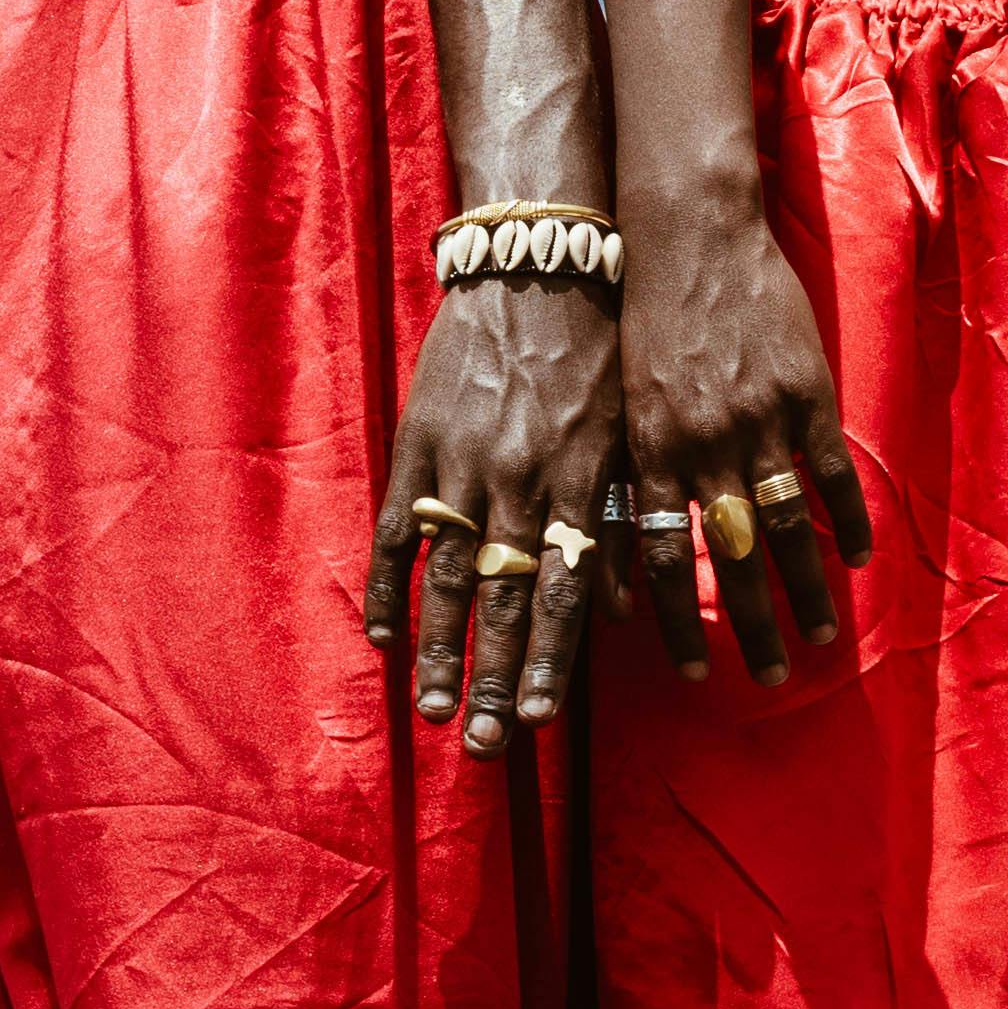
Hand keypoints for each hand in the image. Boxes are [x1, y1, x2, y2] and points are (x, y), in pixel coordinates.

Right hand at [364, 277, 626, 759]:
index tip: (536, 721)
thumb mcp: (624, 433)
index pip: (561, 595)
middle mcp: (520, 484)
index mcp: (578, 484)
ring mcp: (464, 464)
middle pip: (501, 601)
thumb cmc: (597, 350)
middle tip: (482, 744)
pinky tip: (382, 635)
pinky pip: (399, 525)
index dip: (545, 662)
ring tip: (430, 708)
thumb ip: (616, 521)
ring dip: (438, 650)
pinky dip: (389, 583)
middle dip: (490, 679)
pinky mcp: (420, 440)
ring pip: (447, 576)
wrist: (539, 264)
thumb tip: (616, 608)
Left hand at [617, 193, 872, 694]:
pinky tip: (858, 561)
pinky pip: (833, 472)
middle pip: (736, 558)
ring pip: (790, 525)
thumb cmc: (641, 316)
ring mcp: (762, 419)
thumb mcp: (619, 400)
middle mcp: (707, 445)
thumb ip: (628, 475)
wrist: (689, 233)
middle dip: (754, 626)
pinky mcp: (807, 392)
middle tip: (772, 679)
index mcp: (652, 450)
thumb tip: (621, 550)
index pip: (666, 560)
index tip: (699, 675)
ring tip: (820, 637)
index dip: (681, 623)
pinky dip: (849, 521)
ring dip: (807, 589)